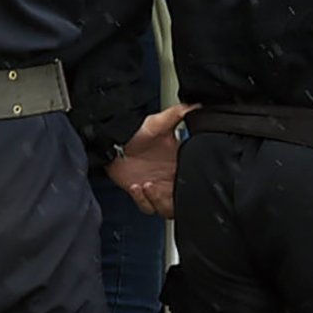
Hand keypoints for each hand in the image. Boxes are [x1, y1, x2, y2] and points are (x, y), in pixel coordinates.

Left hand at [106, 102, 196, 218]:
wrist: (114, 143)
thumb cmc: (137, 132)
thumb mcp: (159, 122)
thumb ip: (179, 113)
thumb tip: (199, 104)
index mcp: (183, 161)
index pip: (197, 177)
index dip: (194, 182)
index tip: (181, 175)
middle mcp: (172, 177)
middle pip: (183, 199)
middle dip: (174, 197)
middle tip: (163, 186)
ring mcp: (158, 188)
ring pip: (167, 207)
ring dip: (158, 200)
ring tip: (148, 185)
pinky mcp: (143, 195)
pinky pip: (148, 207)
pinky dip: (143, 200)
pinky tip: (137, 187)